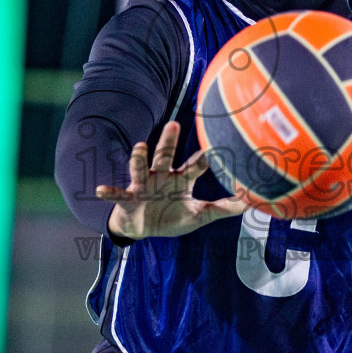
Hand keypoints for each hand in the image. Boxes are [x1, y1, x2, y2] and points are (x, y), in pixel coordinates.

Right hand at [98, 121, 247, 239]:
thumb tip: (251, 201)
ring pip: (141, 167)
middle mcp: (161, 177)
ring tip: (140, 146)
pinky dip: (109, 192)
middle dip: (168, 141)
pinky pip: (117, 194)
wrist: (142, 228)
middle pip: (165, 156)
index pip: (195, 165)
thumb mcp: (199, 215)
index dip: (206, 157)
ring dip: (139, 158)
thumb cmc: (170, 217)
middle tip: (174, 124)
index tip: (217, 144)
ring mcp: (142, 186)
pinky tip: (100, 190)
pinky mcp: (127, 199)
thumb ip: (223, 208)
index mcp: (180, 180)